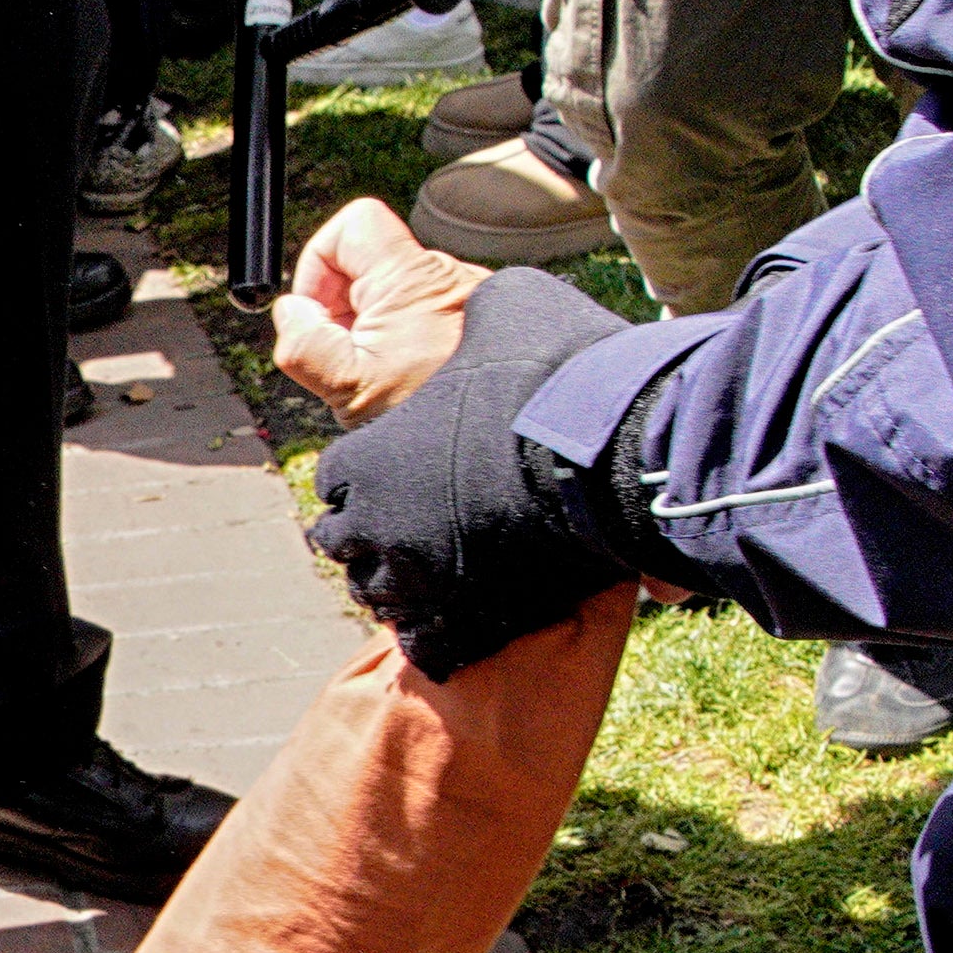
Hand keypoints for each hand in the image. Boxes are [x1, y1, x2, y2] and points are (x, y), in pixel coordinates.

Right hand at [270, 189, 484, 419]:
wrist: (501, 446)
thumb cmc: (431, 419)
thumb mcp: (347, 387)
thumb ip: (303, 342)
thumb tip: (294, 312)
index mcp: (411, 277)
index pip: (354, 223)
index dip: (319, 261)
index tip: (318, 314)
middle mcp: (449, 277)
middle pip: (372, 264)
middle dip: (346, 308)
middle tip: (350, 356)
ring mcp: (473, 300)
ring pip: (401, 295)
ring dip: (379, 329)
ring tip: (385, 375)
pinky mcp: (486, 324)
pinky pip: (432, 317)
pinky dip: (412, 342)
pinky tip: (413, 379)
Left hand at [299, 262, 627, 678]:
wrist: (617, 454)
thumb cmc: (560, 372)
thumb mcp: (505, 308)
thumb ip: (471, 323)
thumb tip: (478, 311)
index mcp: (366, 458)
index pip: (336, 480)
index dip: (367, 476)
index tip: (398, 475)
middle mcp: (376, 526)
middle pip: (349, 544)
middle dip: (377, 533)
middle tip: (422, 523)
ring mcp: (416, 582)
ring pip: (384, 598)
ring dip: (407, 582)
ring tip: (448, 566)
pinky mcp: (462, 624)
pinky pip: (430, 644)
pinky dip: (445, 629)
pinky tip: (474, 606)